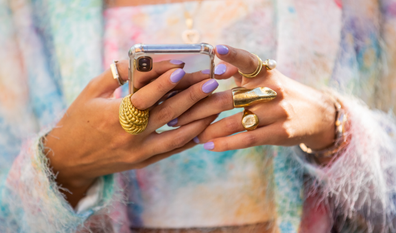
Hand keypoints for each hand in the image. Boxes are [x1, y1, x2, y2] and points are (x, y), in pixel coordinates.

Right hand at [44, 60, 218, 205]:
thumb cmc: (78, 120)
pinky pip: (173, 150)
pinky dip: (190, 138)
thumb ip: (117, 75)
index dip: (164, 82)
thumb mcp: (92, 92)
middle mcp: (130, 137)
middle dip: (192, 96)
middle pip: (167, 114)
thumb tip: (142, 60)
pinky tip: (204, 125)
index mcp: (114, 117)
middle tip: (210, 83)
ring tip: (215, 104)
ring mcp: (140, 152)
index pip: (145, 97)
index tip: (182, 68)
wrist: (70, 159)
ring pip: (177, 136)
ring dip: (199, 119)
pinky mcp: (144, 162)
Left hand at [173, 45, 335, 156]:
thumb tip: (214, 68)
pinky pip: (247, 139)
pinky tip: (208, 145)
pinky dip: (225, 143)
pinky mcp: (279, 133)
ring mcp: (277, 112)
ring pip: (235, 122)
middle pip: (230, 98)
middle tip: (175, 114)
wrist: (316, 115)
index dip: (234, 55)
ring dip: (208, 129)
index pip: (249, 60)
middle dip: (199, 108)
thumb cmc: (281, 94)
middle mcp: (271, 91)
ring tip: (188, 134)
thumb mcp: (266, 79)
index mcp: (266, 74)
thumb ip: (242, 73)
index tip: (216, 50)